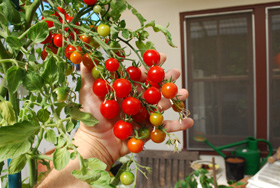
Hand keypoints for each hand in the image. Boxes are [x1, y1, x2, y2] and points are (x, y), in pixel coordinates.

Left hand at [75, 53, 193, 166]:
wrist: (94, 142)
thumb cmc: (90, 117)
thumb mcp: (88, 92)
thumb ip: (88, 74)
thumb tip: (84, 55)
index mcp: (125, 90)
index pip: (140, 75)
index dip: (150, 65)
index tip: (159, 56)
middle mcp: (136, 101)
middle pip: (154, 88)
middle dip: (167, 80)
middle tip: (176, 72)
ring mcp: (144, 115)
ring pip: (162, 105)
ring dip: (175, 99)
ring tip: (184, 93)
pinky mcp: (148, 130)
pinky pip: (164, 128)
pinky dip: (178, 126)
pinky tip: (190, 122)